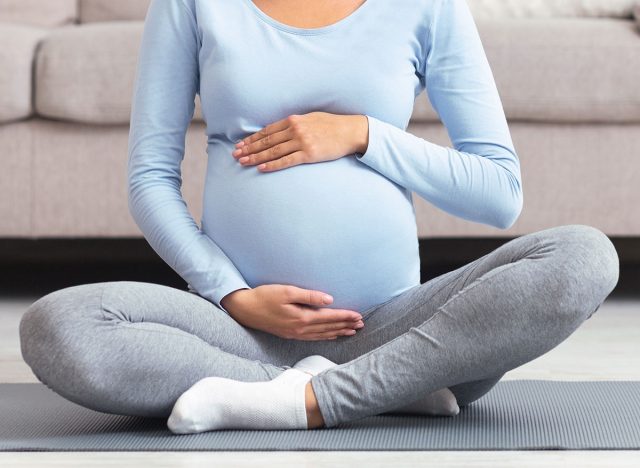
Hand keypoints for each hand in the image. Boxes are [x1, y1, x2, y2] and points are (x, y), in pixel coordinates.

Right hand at [221, 284, 364, 340]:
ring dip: (338, 332)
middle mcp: (300, 329)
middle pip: (329, 328)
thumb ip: (309, 295)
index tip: (359, 316)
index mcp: (301, 318)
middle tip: (361, 324)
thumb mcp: (286, 291)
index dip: (345, 316)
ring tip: (352, 331)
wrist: (244, 309)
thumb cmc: (264, 296)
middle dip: (346, 325)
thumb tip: (329, 299)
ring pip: (322, 335)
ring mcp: (295, 334)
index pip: (329, 317)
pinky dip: (325, 337)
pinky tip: (331, 336)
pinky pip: (313, 338)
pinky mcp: (290, 334)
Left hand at [231, 112, 368, 171]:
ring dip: (256, 157)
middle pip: (266, 141)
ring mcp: (302, 142)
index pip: (267, 131)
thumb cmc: (332, 125)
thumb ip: (295, 124)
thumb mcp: (310, 118)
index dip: (252, 138)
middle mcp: (295, 130)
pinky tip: (261, 168)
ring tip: (243, 162)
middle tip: (235, 155)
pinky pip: (286, 161)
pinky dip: (273, 164)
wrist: (351, 131)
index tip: (241, 144)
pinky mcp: (309, 154)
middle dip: (249, 148)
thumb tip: (280, 130)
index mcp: (293, 120)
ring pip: (273, 151)